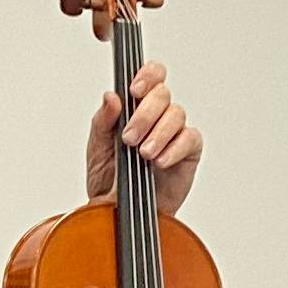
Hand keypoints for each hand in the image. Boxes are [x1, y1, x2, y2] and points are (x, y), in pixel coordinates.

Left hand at [83, 61, 203, 217]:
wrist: (116, 212)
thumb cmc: (109, 178)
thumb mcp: (97, 147)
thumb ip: (103, 121)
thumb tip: (111, 96)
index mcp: (137, 106)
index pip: (151, 75)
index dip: (148, 75)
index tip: (135, 89)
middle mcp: (158, 115)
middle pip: (163, 94)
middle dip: (145, 114)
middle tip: (129, 138)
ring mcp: (174, 132)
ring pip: (176, 114)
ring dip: (158, 133)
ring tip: (143, 154)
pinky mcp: (188, 152)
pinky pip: (190, 139)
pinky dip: (174, 149)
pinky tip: (160, 161)